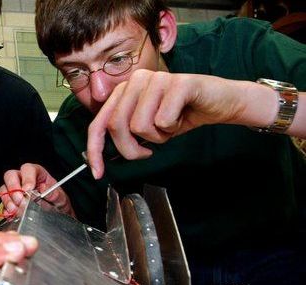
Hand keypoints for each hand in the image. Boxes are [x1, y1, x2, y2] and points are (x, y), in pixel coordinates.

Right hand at [0, 163, 73, 215]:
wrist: (56, 215)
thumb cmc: (57, 203)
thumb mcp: (61, 198)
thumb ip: (54, 193)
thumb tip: (45, 188)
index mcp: (37, 174)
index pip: (28, 169)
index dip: (27, 178)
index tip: (28, 190)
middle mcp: (23, 179)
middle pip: (10, 176)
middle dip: (13, 189)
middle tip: (20, 201)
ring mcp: (15, 190)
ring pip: (4, 189)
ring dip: (8, 201)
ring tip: (16, 210)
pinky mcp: (11, 202)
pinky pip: (3, 203)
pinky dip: (6, 210)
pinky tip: (12, 215)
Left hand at [87, 70, 261, 178]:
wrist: (221, 103)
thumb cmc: (181, 115)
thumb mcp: (146, 127)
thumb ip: (124, 134)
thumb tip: (100, 158)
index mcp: (125, 89)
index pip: (99, 122)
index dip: (95, 150)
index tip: (97, 172)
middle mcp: (137, 79)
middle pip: (117, 126)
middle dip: (132, 149)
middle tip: (149, 150)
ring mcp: (157, 78)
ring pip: (140, 125)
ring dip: (158, 136)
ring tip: (170, 126)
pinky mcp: (179, 83)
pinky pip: (163, 120)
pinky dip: (173, 128)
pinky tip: (182, 117)